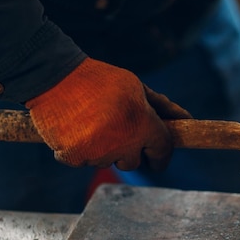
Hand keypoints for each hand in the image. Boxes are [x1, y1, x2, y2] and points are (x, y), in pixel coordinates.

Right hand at [26, 57, 191, 169]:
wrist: (53, 76)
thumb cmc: (99, 80)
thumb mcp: (136, 86)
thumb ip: (161, 107)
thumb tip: (186, 120)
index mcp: (142, 124)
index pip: (162, 150)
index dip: (162, 156)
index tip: (157, 159)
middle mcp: (123, 143)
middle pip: (133, 163)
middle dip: (129, 151)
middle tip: (115, 129)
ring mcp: (97, 153)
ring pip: (107, 162)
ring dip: (103, 149)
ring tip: (91, 122)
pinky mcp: (74, 157)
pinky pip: (83, 161)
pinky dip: (79, 149)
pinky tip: (75, 128)